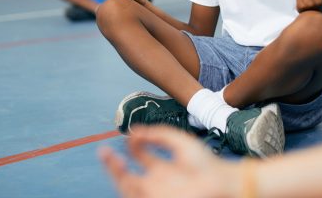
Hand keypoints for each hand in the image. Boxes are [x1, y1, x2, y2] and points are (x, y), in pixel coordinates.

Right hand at [99, 126, 237, 197]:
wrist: (219, 181)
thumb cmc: (204, 162)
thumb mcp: (180, 142)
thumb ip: (159, 134)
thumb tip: (134, 130)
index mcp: (164, 168)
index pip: (141, 157)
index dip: (132, 146)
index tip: (128, 135)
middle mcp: (158, 182)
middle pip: (128, 175)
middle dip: (113, 165)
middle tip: (103, 151)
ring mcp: (157, 193)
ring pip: (128, 188)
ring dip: (115, 175)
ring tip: (110, 159)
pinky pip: (135, 195)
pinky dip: (126, 188)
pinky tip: (123, 175)